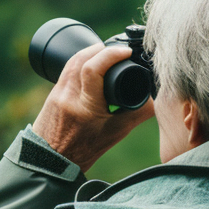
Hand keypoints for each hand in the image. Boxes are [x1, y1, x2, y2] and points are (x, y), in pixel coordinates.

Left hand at [32, 43, 154, 172]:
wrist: (53, 160)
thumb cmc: (86, 149)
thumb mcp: (118, 132)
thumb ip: (139, 112)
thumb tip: (156, 96)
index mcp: (86, 107)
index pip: (93, 68)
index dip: (111, 54)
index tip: (126, 51)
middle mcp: (69, 95)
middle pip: (83, 57)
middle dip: (104, 49)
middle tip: (120, 53)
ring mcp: (58, 91)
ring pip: (75, 59)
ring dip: (93, 50)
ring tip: (108, 54)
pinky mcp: (54, 90)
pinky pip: (68, 66)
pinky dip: (82, 59)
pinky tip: (92, 59)